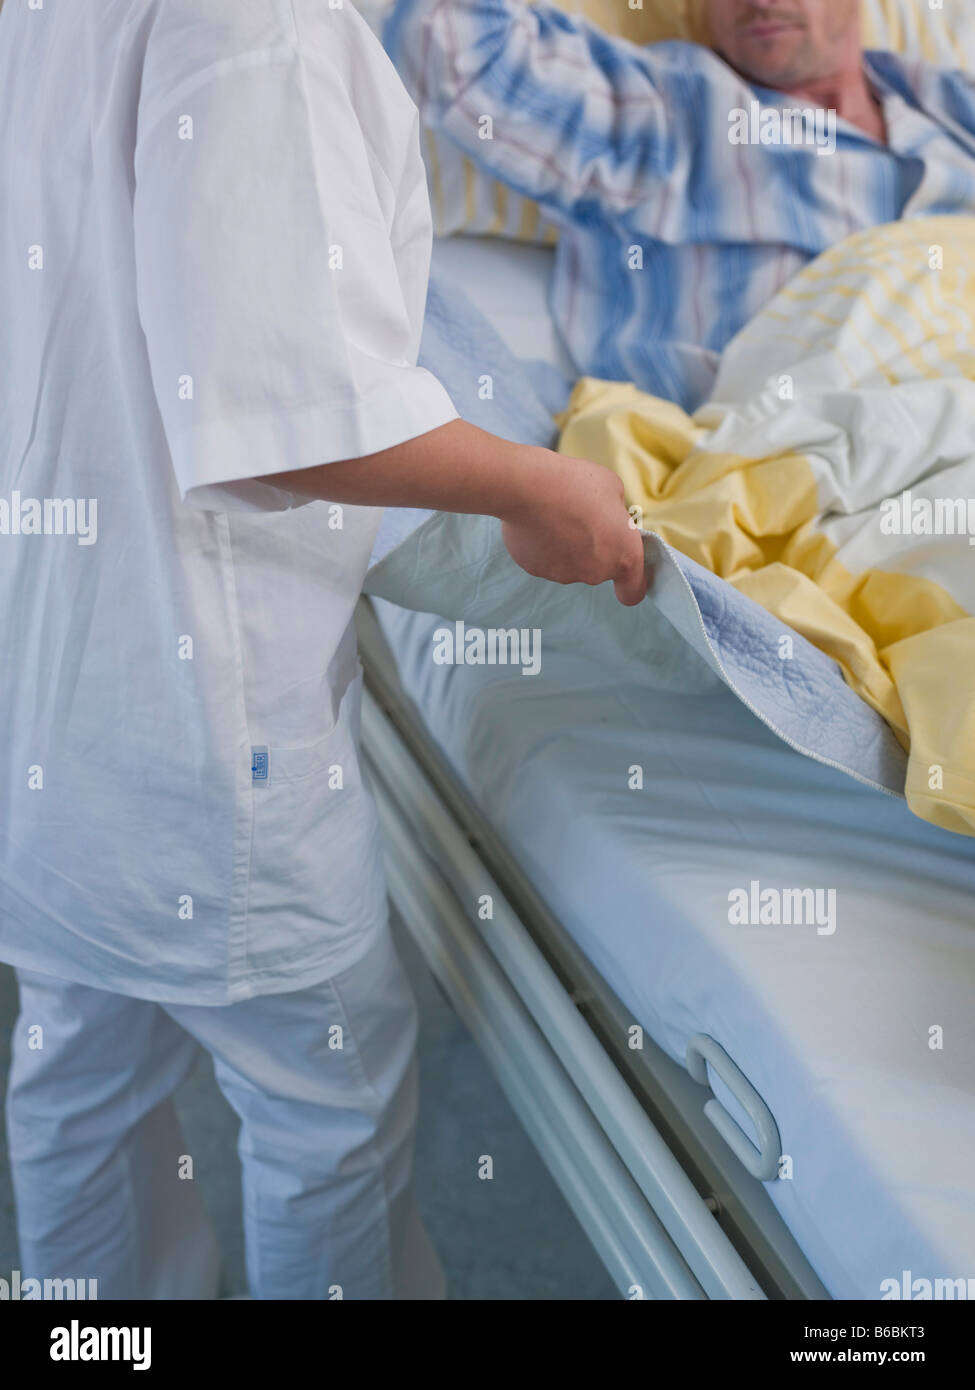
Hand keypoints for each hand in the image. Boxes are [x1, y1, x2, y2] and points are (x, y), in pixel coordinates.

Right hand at [498, 449, 647, 606]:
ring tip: (555, 516)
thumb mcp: (613, 489)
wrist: (530, 488)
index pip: (633, 592)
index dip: (630, 584)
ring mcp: (564, 575)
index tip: (623, 571)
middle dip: (593, 548)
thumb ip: (616, 514)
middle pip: (599, 569)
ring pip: (570, 564)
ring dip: (567, 546)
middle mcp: (596, 573)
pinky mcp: (537, 570)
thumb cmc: (577, 484)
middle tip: (581, 518)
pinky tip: (537, 522)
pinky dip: (543, 546)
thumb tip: (607, 519)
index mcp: (624, 555)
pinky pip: (545, 560)